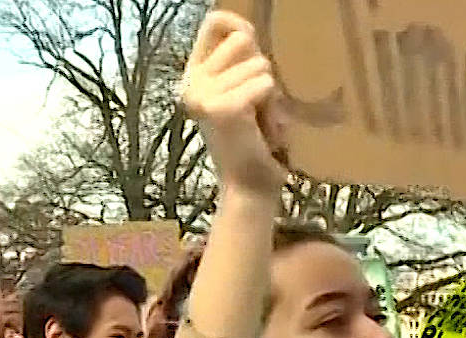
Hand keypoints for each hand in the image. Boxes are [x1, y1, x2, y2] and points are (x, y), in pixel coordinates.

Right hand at [183, 12, 288, 196]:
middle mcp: (192, 82)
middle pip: (243, 40)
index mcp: (193, 75)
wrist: (248, 186)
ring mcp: (204, 95)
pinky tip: (262, 130)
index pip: (214, 23)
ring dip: (270, 96)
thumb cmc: (253, 140)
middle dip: (260, 70)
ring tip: (259, 122)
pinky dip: (273, 108)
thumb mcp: (244, 91)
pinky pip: (266, 85)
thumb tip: (246, 31)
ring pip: (261, 66)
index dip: (238, 24)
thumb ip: (242, 60)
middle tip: (256, 104)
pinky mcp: (223, 108)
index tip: (251, 38)